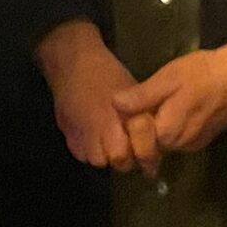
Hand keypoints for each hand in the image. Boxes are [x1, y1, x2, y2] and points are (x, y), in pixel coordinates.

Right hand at [35, 21, 160, 172]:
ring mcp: (80, 137)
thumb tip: (157, 138)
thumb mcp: (132, 92)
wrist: (71, 64)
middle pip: (117, 162)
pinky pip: (82, 155)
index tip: (149, 158)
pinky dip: (90, 150)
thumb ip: (142, 118)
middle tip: (132, 148)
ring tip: (112, 142)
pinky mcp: (68, 137)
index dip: (144, 157)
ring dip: (107, 156)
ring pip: (98, 162)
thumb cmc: (107, 74)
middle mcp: (98, 134)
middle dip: (127, 159)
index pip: (132, 154)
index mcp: (116, 121)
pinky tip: (95, 137)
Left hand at [113, 41, 226, 155]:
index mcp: (167, 133)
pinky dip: (171, 125)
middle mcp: (178, 145)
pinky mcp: (203, 139)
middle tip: (140, 99)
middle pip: (148, 142)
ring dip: (156, 124)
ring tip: (155, 100)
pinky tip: (173, 106)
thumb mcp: (168, 79)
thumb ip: (142, 96)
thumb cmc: (203, 74)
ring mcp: (192, 144)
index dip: (127, 122)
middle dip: (141, 125)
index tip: (126, 104)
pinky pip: (178, 136)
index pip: (135, 138)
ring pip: (163, 139)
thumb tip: (114, 104)